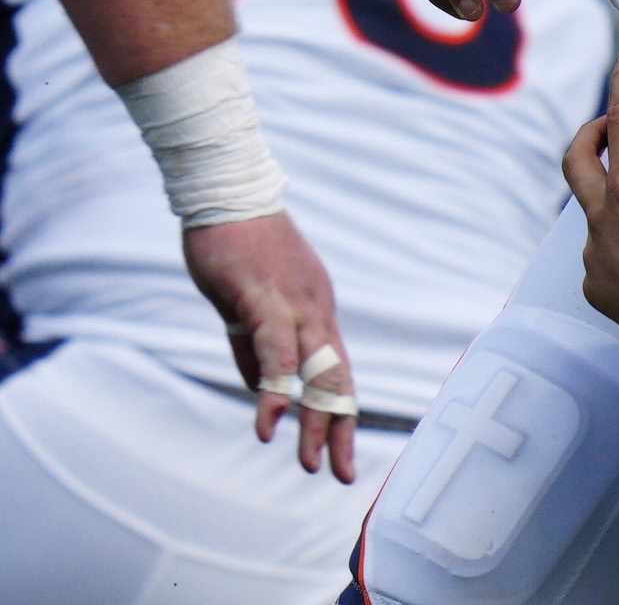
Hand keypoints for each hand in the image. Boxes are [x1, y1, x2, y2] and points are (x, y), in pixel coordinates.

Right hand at [182, 212, 357, 482]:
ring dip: (312, 418)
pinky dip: (277, 384)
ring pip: (313, 368)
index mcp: (316, 313)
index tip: (342, 456)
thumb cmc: (239, 248)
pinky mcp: (264, 295)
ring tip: (307, 462)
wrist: (228, 192)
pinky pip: (275, 347)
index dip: (340, 414)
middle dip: (338, 429)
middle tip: (341, 475)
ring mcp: (295, 302)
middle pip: (337, 377)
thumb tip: (263, 389)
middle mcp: (316, 310)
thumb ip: (256, 348)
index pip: (337, 372)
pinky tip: (271, 418)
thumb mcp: (249, 306)